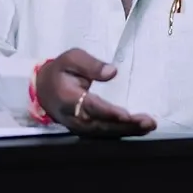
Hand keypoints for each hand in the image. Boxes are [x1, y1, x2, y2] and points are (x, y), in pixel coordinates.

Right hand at [36, 48, 156, 137]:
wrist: (43, 89)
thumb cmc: (60, 71)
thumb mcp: (71, 58)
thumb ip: (90, 64)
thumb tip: (112, 71)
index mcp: (69, 98)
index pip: (91, 107)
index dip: (109, 112)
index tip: (126, 115)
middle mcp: (75, 117)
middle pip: (102, 124)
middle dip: (126, 125)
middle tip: (148, 122)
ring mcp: (80, 126)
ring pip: (105, 132)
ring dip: (128, 130)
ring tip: (149, 125)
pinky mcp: (86, 130)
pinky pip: (105, 133)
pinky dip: (123, 132)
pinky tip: (140, 129)